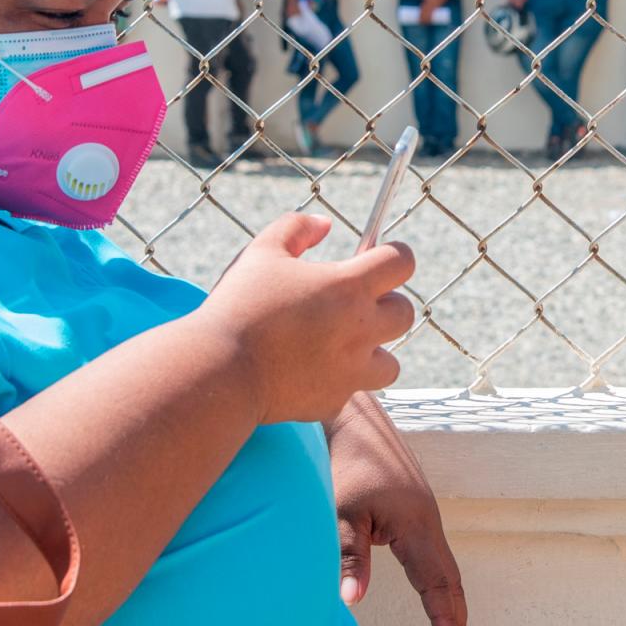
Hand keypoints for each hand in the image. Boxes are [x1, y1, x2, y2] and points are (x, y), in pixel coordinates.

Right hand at [201, 214, 415, 424]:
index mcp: (348, 287)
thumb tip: (324, 224)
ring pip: (391, 361)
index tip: (377, 259)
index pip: (402, 261)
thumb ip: (297, 228)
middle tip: (352, 303)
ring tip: (342, 343)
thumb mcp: (262, 251)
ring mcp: (352, 370)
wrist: (220, 370)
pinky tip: (312, 371)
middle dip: (385, 304)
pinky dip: (341, 381)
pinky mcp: (335, 400)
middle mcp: (361, 329)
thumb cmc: (239, 305)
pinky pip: (354, 389)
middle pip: (405, 312)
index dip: (394, 255)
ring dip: (373, 350)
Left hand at [330, 395, 473, 625]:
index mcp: (415, 524)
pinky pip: (437, 557)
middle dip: (456, 620)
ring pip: (446, 569)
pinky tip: (441, 601)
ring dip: (453, 605)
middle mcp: (429, 521)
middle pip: (449, 579)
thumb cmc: (345, 465)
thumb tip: (353, 602)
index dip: (443, 618)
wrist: (354, 422)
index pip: (434, 581)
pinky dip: (443, 585)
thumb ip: (350, 556)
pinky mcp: (418, 513)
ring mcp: (427, 517)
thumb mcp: (342, 512)